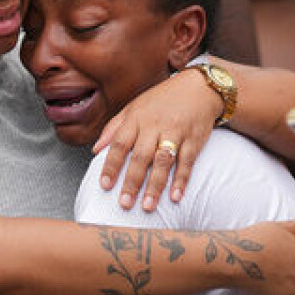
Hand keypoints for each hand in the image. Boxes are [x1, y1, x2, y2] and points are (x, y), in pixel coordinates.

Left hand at [93, 69, 219, 210]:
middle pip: (141, 156)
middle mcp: (155, 125)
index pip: (120, 143)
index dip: (111, 165)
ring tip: (147, 206)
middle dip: (132, 181)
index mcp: (137, 118)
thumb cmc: (162, 99)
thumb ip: (114, 128)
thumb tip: (96, 149)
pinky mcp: (194, 140)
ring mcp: (176, 132)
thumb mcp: (134, 107)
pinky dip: (181, 180)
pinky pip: (187, 162)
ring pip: (163, 161)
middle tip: (124, 203)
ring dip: (155, 185)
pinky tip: (175, 196)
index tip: (104, 185)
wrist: (199, 87)